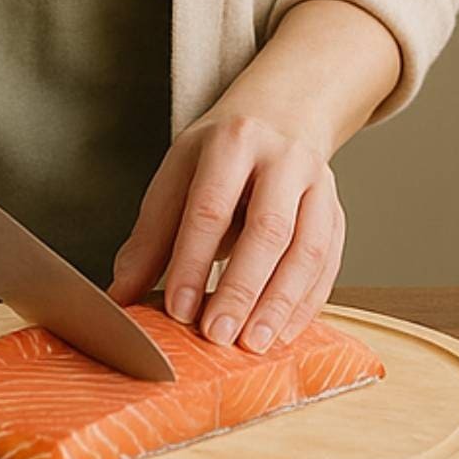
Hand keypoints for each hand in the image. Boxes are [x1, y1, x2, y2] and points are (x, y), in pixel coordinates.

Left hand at [108, 113, 344, 353]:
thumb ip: (151, 237)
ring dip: (281, 304)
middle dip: (242, 289)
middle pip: (268, 229)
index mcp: (233, 142)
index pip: (212, 207)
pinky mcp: (337, 213)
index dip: (194, 262)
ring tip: (254, 343)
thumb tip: (121, 294)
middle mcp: (283, 159)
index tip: (179, 310)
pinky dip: (307, 303)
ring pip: (308, 249)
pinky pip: (329, 264)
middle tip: (218, 336)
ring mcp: (319, 185)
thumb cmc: (221, 154)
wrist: (282, 115)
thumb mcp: (178, 176)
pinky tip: (284, 332)